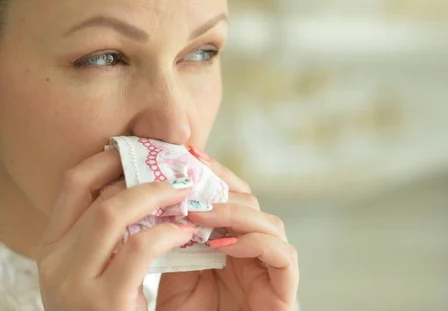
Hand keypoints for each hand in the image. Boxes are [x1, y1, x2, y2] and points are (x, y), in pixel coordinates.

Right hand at [36, 149, 195, 310]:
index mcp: (51, 248)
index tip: (141, 148)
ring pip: (113, 211)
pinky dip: (167, 231)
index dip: (108, 158)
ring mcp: (74, 284)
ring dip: (156, 194)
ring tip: (185, 191)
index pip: (72, 183)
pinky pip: (140, 248)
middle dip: (140, 171)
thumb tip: (142, 183)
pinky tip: (185, 231)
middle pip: (94, 191)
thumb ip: (109, 231)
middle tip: (175, 167)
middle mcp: (53, 262)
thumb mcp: (96, 268)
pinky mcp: (105, 302)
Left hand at [157, 147, 298, 310]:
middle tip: (190, 181)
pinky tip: (222, 246)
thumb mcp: (176, 272)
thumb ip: (178, 237)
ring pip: (269, 223)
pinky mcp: (285, 292)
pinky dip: (254, 243)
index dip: (215, 174)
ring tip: (197, 212)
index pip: (230, 196)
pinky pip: (282, 255)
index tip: (190, 155)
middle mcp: (254, 251)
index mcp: (230, 243)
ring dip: (233, 213)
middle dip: (221, 188)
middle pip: (252, 203)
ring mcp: (271, 270)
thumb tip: (163, 197)